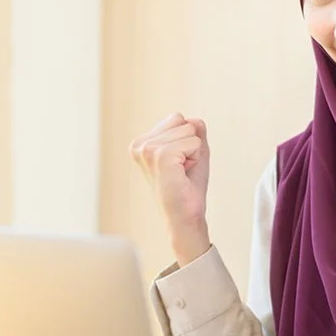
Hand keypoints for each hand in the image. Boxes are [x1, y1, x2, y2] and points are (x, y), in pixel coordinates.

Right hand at [128, 113, 210, 264]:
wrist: (184, 217)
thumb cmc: (187, 188)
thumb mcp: (193, 153)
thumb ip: (195, 132)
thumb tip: (194, 119)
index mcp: (141, 143)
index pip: (177, 118)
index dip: (187, 140)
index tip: (179, 164)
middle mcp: (140, 145)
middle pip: (182, 120)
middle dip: (191, 144)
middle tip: (182, 170)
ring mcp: (147, 150)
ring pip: (189, 130)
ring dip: (193, 153)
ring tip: (182, 173)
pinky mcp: (160, 156)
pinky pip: (193, 142)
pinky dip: (195, 158)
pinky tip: (183, 175)